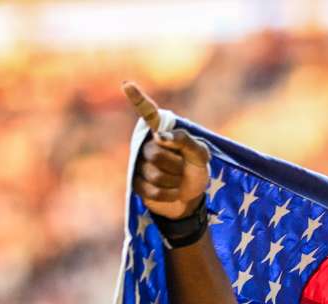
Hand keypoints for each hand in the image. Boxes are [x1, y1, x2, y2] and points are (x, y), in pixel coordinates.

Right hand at [123, 81, 210, 219]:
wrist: (192, 196)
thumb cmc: (195, 169)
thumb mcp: (201, 154)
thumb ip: (185, 140)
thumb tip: (159, 136)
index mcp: (162, 132)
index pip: (148, 113)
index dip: (138, 99)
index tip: (127, 84)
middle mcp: (147, 145)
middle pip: (156, 153)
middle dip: (176, 165)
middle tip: (182, 167)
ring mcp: (139, 164)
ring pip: (155, 174)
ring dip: (174, 181)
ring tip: (177, 179)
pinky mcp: (137, 184)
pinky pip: (152, 191)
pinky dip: (169, 194)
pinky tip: (172, 191)